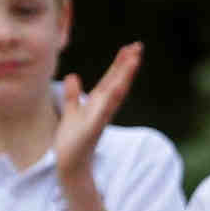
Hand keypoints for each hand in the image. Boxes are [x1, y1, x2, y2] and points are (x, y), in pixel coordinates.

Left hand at [49, 45, 140, 179]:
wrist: (70, 164)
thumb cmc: (72, 140)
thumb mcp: (71, 112)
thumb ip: (72, 95)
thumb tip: (72, 76)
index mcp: (98, 103)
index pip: (111, 79)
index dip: (120, 63)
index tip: (131, 47)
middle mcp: (103, 108)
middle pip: (117, 82)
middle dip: (127, 64)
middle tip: (139, 46)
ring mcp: (100, 117)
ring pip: (115, 93)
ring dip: (124, 77)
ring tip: (133, 60)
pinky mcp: (93, 128)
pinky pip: (103, 112)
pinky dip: (111, 99)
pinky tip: (117, 87)